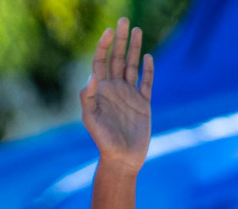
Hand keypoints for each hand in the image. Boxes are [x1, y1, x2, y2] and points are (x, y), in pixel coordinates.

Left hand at [80, 18, 152, 174]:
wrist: (121, 159)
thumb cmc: (103, 141)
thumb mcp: (92, 119)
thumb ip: (89, 97)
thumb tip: (93, 75)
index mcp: (101, 91)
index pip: (100, 62)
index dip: (104, 45)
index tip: (108, 31)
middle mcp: (114, 90)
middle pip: (117, 58)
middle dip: (120, 40)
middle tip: (123, 19)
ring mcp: (129, 95)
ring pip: (132, 66)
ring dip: (134, 48)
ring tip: (136, 29)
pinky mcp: (143, 104)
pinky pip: (146, 82)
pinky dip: (148, 70)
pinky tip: (148, 57)